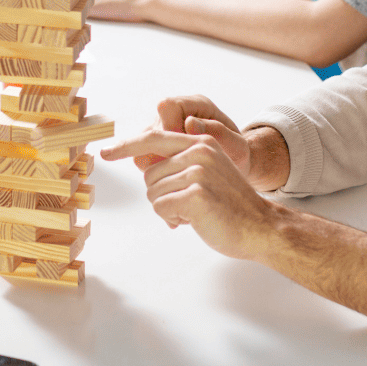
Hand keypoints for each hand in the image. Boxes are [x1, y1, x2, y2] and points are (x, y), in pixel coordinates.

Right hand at [102, 94, 250, 173]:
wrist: (235, 165)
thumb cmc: (238, 153)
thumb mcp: (236, 145)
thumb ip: (216, 132)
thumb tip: (189, 123)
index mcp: (195, 105)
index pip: (167, 107)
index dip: (169, 128)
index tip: (181, 151)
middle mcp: (176, 114)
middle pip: (149, 129)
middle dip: (157, 154)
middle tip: (175, 173)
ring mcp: (165, 129)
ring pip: (142, 146)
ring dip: (153, 166)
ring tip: (174, 181)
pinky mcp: (160, 146)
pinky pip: (145, 158)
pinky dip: (154, 173)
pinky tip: (170, 183)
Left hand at [102, 127, 277, 260]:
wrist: (260, 226)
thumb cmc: (231, 205)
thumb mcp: (207, 172)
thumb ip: (181, 163)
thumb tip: (144, 164)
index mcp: (200, 141)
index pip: (153, 138)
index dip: (126, 146)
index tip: (106, 152)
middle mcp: (198, 151)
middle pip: (149, 174)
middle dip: (162, 195)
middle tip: (188, 204)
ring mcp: (198, 172)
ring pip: (153, 193)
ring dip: (169, 208)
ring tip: (196, 211)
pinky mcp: (196, 194)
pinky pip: (161, 208)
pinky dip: (172, 219)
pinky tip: (195, 220)